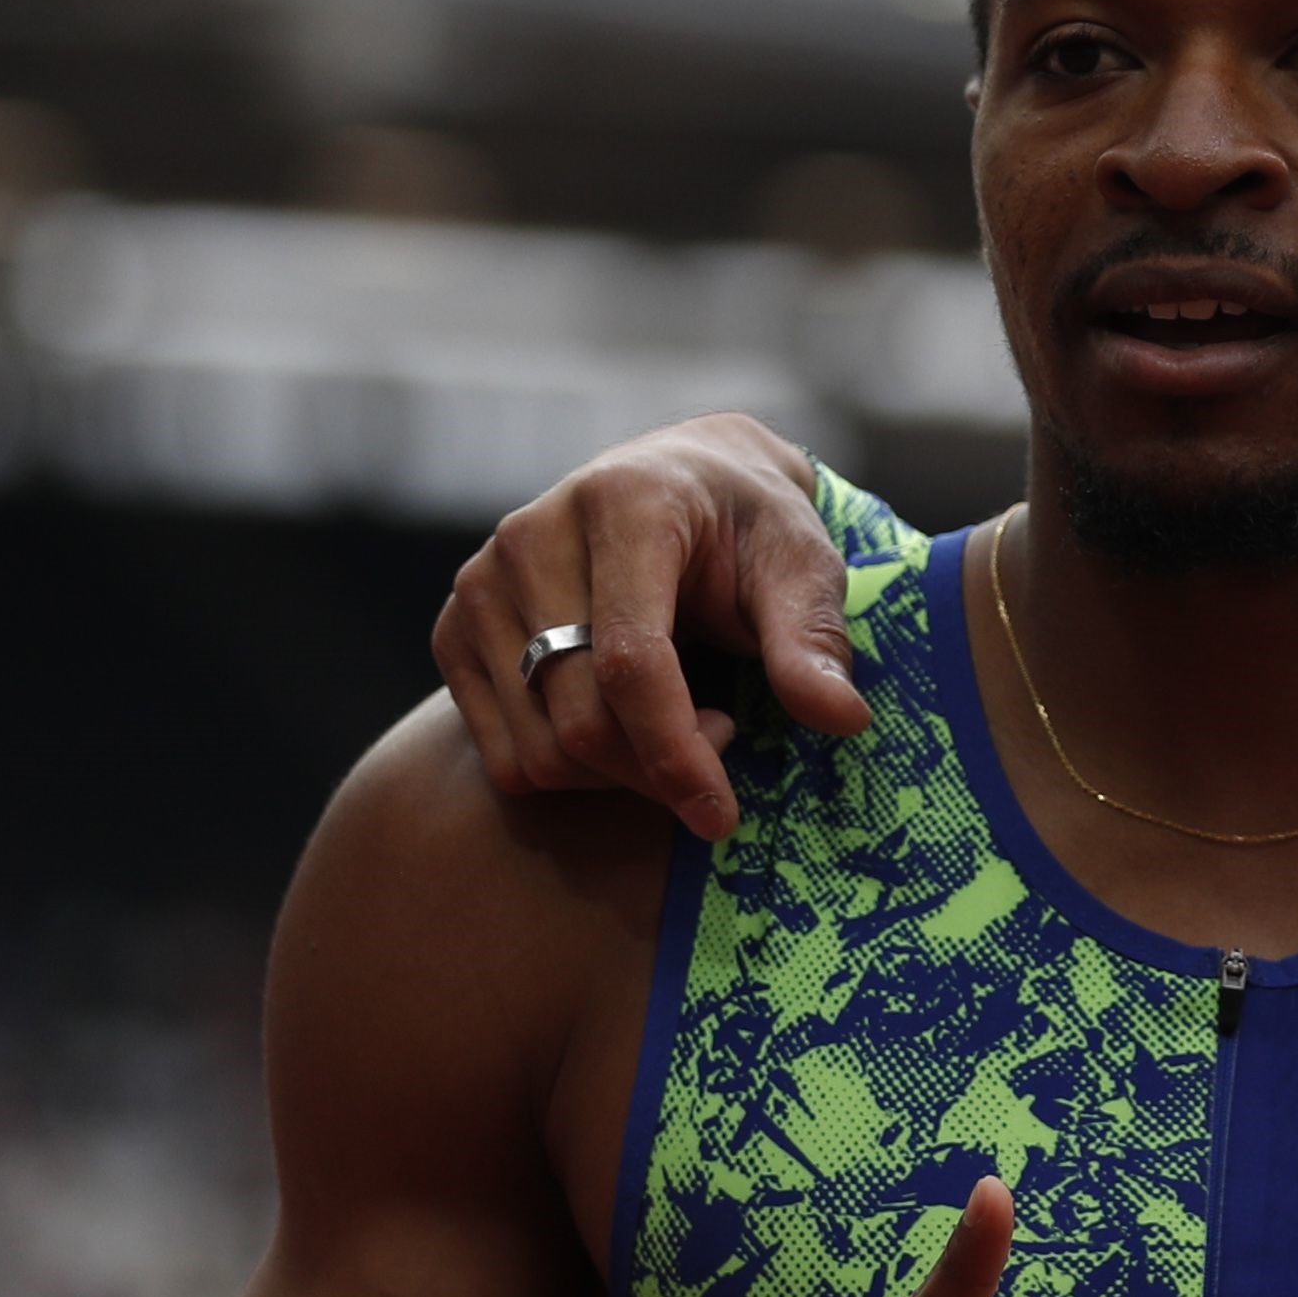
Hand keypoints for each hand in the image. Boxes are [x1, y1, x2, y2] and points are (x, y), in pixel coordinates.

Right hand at [433, 413, 857, 841]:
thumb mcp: (803, 564)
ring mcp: (481, 584)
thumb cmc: (750, 527)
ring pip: (537, 750)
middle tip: (725, 743)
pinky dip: (571, 772)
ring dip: (618, 777)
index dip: (676, 751)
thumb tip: (842, 718)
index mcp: (622, 505)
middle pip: (579, 718)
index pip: (629, 662)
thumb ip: (813, 637)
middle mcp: (531, 536)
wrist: (683, 483)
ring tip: (681, 724)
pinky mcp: (455, 627)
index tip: (722, 813)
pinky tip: (624, 725)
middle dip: (658, 770)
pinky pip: (504, 754)